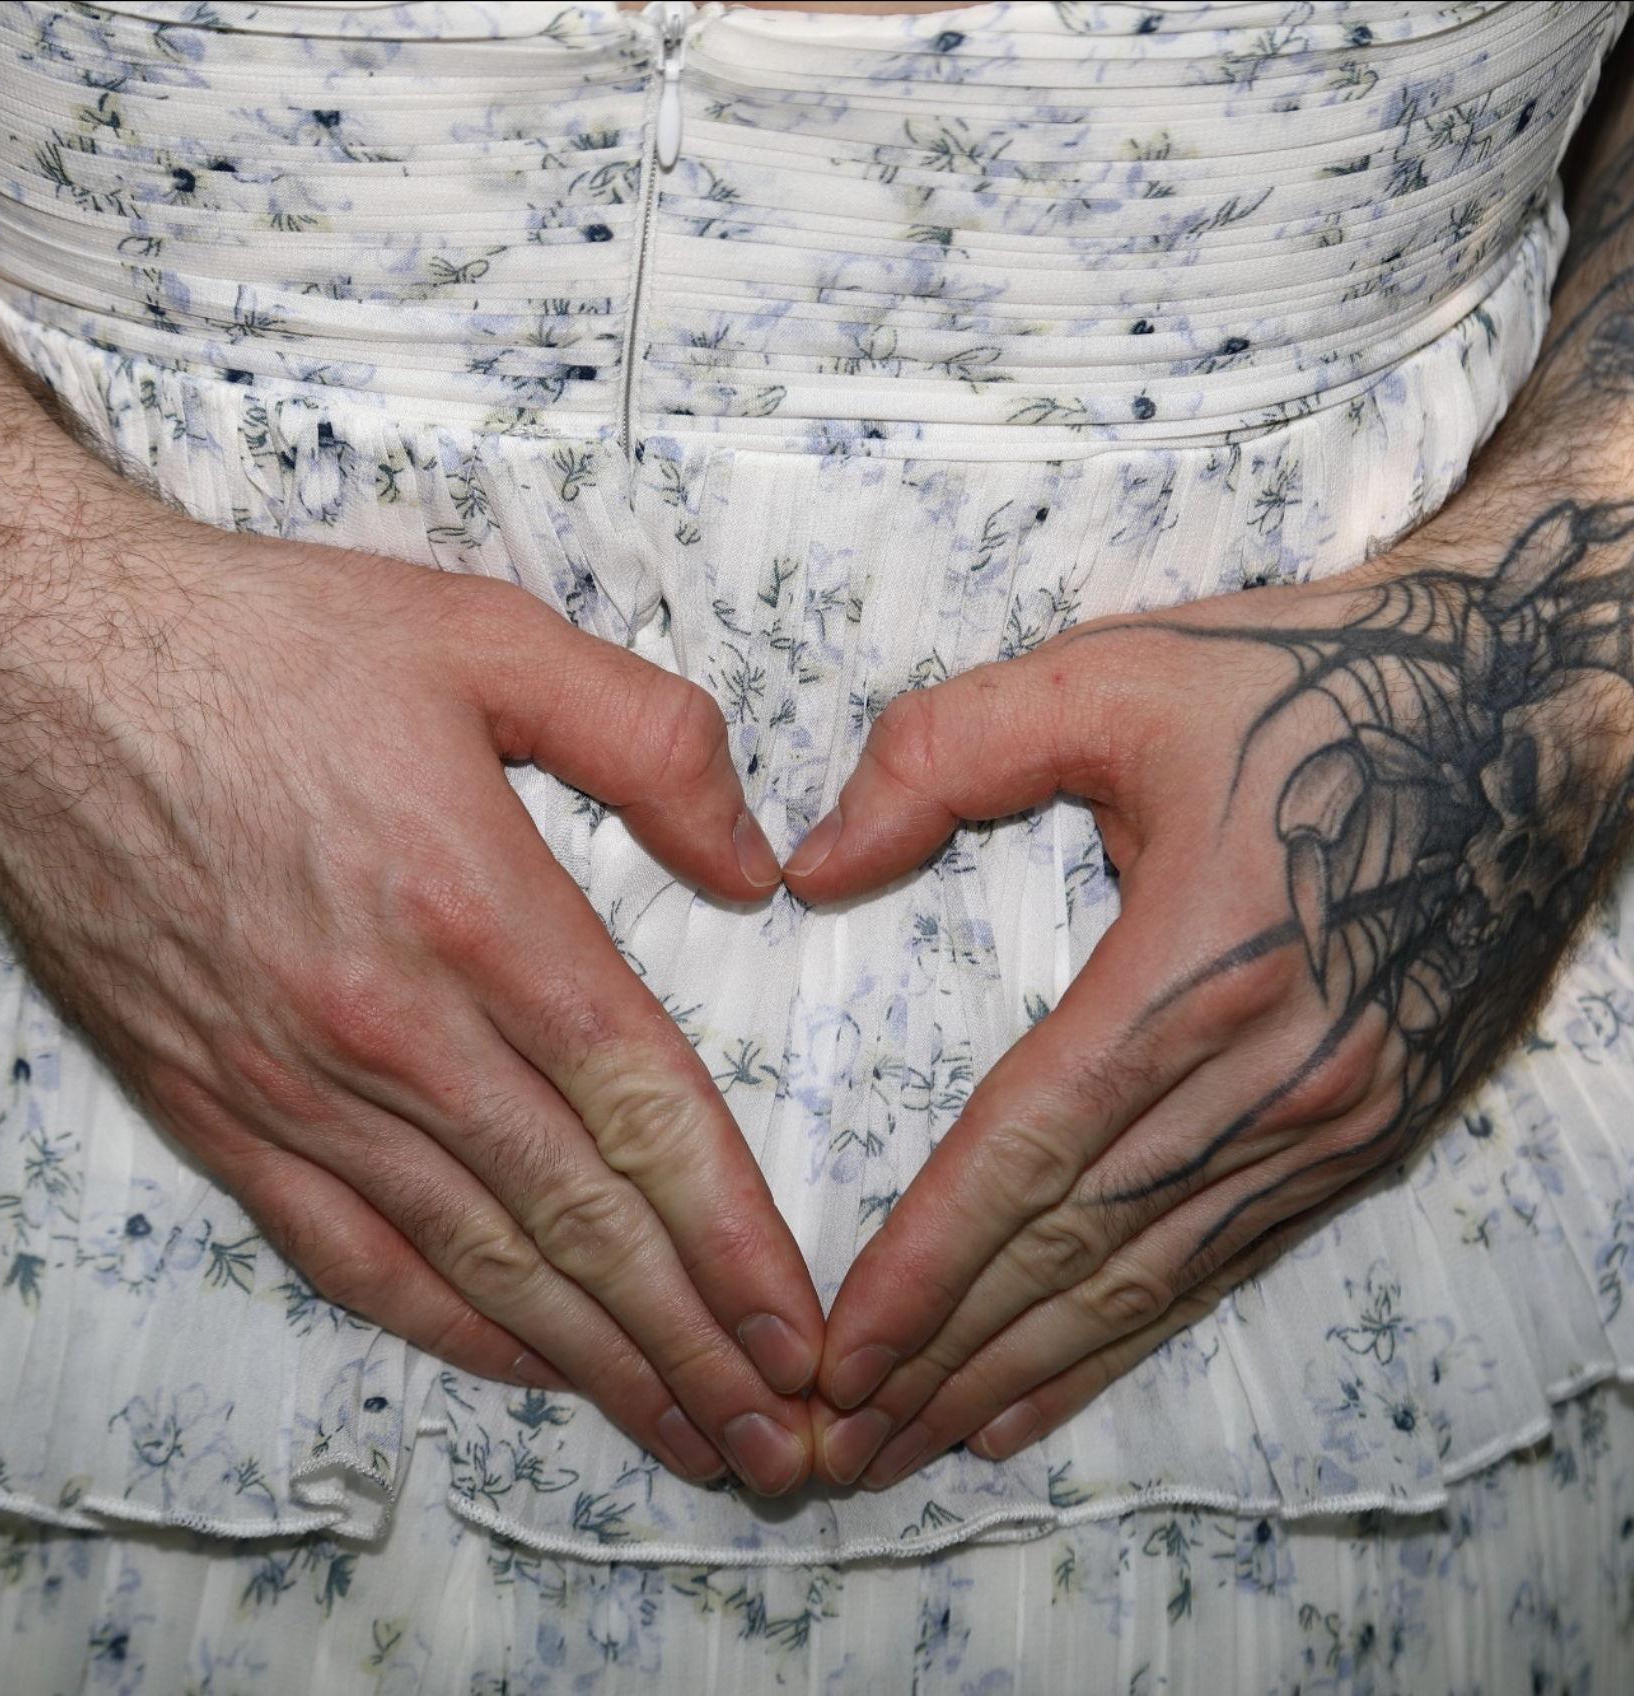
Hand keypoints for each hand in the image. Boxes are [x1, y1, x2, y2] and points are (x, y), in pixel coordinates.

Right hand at [0, 514, 820, 1495]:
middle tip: (778, 1436)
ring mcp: (295, 1082)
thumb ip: (649, 741)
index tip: (798, 1325)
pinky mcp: (214, 1106)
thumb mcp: (489, 637)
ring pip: (475, 1259)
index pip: (640, 1109)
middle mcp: (391, 1026)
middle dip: (690, 1339)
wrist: (42, 666)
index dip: (731, 1231)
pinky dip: (445, 1322)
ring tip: (682, 1430)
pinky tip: (520, 1361)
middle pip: (576, 1218)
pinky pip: (346, 1250)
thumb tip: (754, 866)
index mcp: (476, 909)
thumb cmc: (266, 645)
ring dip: (590, 1360)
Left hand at [788, 499, 1633, 1488]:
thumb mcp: (1114, 677)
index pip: (1031, 1151)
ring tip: (914, 1443)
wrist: (1528, 709)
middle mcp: (1277, 1077)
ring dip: (1021, 1371)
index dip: (928, 1260)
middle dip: (947, 1352)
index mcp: (1199, 969)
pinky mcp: (1371, 1133)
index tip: (839, 1346)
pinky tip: (1049, 1389)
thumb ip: (942, 757)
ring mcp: (1335, 1120)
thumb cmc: (1312, 686)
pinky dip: (1126, 1340)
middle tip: (836, 1439)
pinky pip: (1225, 1266)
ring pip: (1146, 1283)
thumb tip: (813, 865)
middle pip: (1076, 1248)